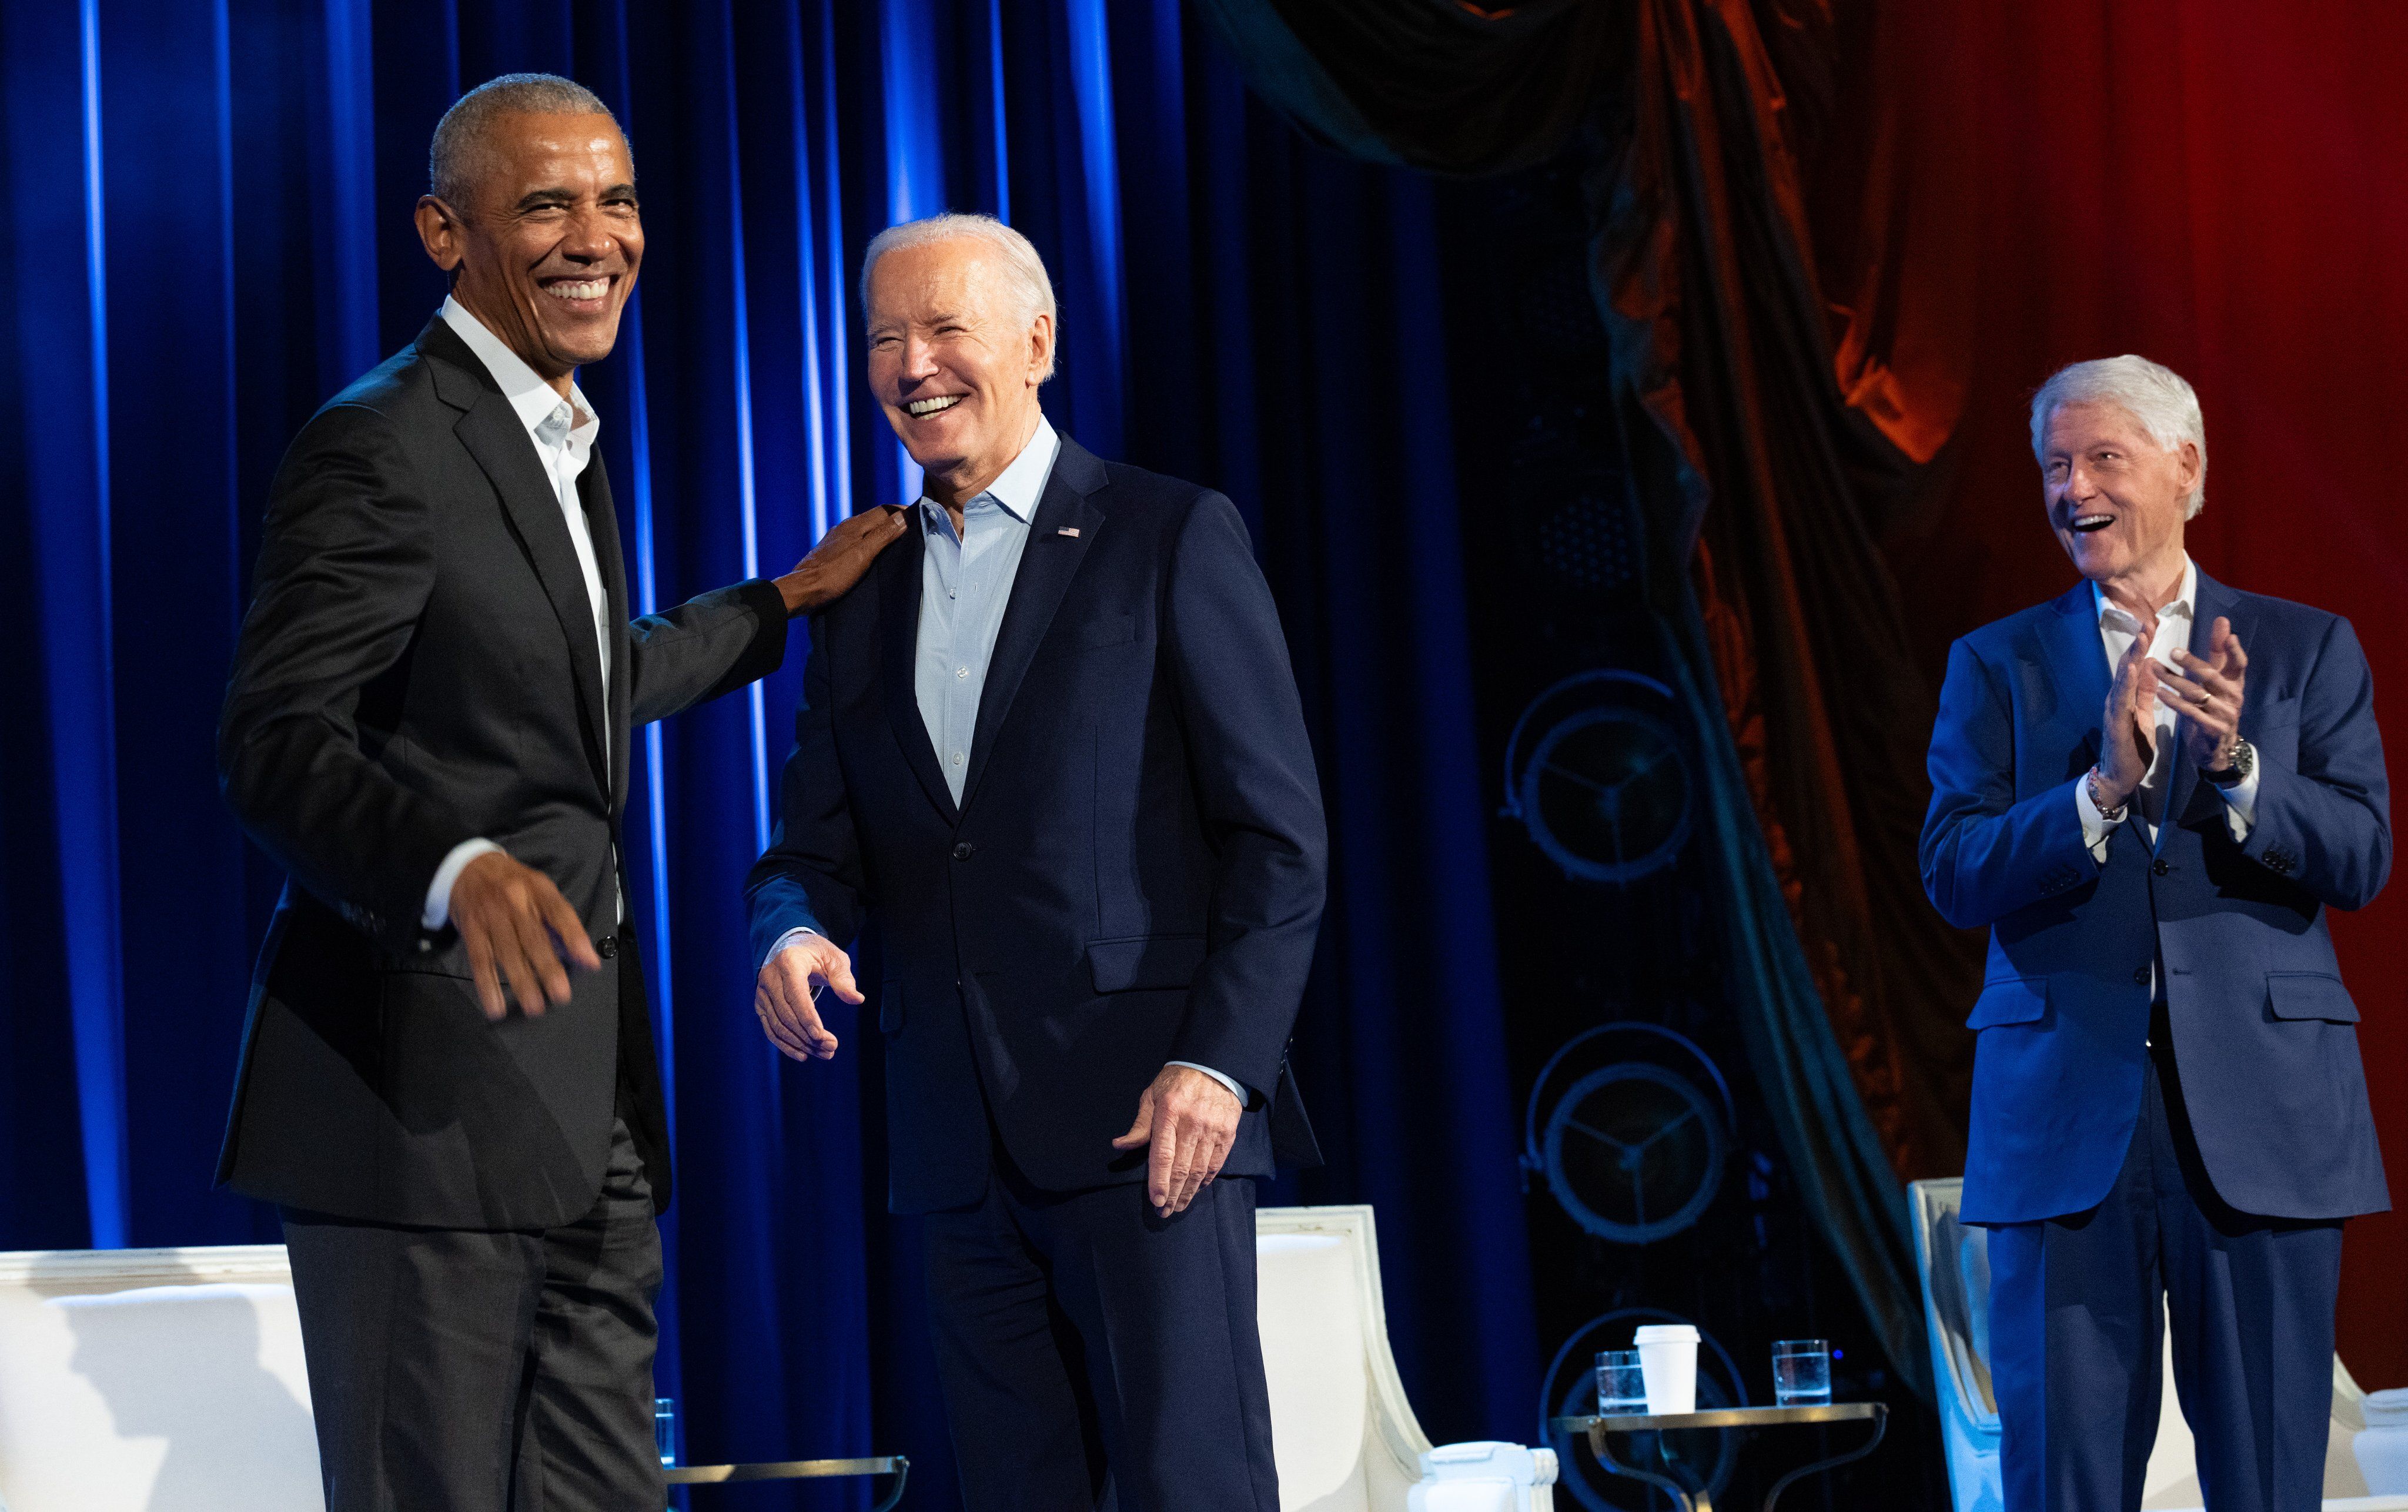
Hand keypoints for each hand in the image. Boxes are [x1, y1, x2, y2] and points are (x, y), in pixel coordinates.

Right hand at [449, 851, 601, 1020]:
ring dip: (521, 982)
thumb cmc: (512, 882)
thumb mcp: (538, 887)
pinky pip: (480, 960)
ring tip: (534, 1006)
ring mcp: (491, 916)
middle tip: (561, 994)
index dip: (575, 937)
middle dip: (548, 968)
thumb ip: (557, 917)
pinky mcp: (471, 930)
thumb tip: (578, 952)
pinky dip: (487, 985)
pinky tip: (495, 1006)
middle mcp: (515, 901)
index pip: (560, 912)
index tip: (589, 962)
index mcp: (538, 889)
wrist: (468, 865)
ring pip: (507, 952)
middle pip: (533, 937)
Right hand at [755, 934, 860, 1060]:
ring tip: (824, 1053)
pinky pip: (770, 1029)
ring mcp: (762, 992)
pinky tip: (803, 1055)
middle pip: (786, 1014)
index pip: (795, 994)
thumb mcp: (835, 958)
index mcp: (789, 962)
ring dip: (800, 1043)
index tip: (822, 1036)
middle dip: (808, 1035)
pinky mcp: (761, 1005)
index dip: (807, 1017)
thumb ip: (844, 978)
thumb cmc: (818, 953)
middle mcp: (769, 977)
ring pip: (778, 1025)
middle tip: (832, 1048)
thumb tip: (857, 999)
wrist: (793, 948)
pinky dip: (786, 1044)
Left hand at [775, 506, 908, 615]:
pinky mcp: (831, 551)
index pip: (884, 510)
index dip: (902, 511)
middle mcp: (844, 528)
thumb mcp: (862, 556)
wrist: (800, 591)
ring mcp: (836, 539)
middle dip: (894, 519)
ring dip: (882, 530)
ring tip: (898, 540)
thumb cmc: (832, 576)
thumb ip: (883, 535)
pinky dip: (870, 540)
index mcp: (853, 525)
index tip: (920, 515)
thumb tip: (904, 517)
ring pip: (865, 528)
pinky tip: (873, 552)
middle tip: (913, 527)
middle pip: (874, 518)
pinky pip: (856, 539)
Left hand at [1111, 1065, 1241, 1216]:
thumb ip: (1139, 1125)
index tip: (1156, 1201)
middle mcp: (1192, 1123)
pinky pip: (1216, 1164)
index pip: (1163, 1155)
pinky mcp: (1228, 1133)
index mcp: (1169, 1112)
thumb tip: (1120, 1145)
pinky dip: (1206, 1180)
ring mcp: (1212, 1129)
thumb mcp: (1152, 1095)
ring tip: (1179, 1206)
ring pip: (1199, 1170)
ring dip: (1188, 1193)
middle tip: (1164, 1212)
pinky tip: (1197, 1189)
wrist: (1214, 1065)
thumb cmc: (1177, 1082)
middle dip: (1172, 1194)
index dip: (1159, 1181)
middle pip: (1182, 1168)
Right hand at [2097, 633, 2153, 805]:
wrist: (2119, 777)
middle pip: (2127, 667)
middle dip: (2137, 645)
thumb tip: (2152, 670)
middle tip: (2147, 623)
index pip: (2135, 668)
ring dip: (2132, 657)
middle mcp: (2117, 700)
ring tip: (2141, 638)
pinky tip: (2132, 667)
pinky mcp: (2116, 721)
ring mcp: (2114, 709)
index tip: (2152, 628)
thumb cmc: (2132, 749)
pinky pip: (2122, 698)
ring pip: (2123, 678)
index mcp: (2127, 699)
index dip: (2142, 648)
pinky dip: (2126, 681)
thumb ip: (2146, 694)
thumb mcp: (2144, 716)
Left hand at [2156, 615, 2248, 770]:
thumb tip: (2222, 622)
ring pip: (2197, 694)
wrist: (2216, 749)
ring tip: (2155, 669)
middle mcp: (2233, 698)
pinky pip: (2191, 713)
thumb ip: (2218, 653)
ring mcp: (2224, 715)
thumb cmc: (2213, 708)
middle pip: (2212, 676)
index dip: (2234, 650)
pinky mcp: (2212, 729)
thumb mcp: (2216, 681)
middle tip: (2172, 651)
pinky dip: (2175, 702)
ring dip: (2174, 680)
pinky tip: (2160, 693)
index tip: (2229, 634)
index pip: (2239, 664)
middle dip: (2192, 662)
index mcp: (2235, 684)